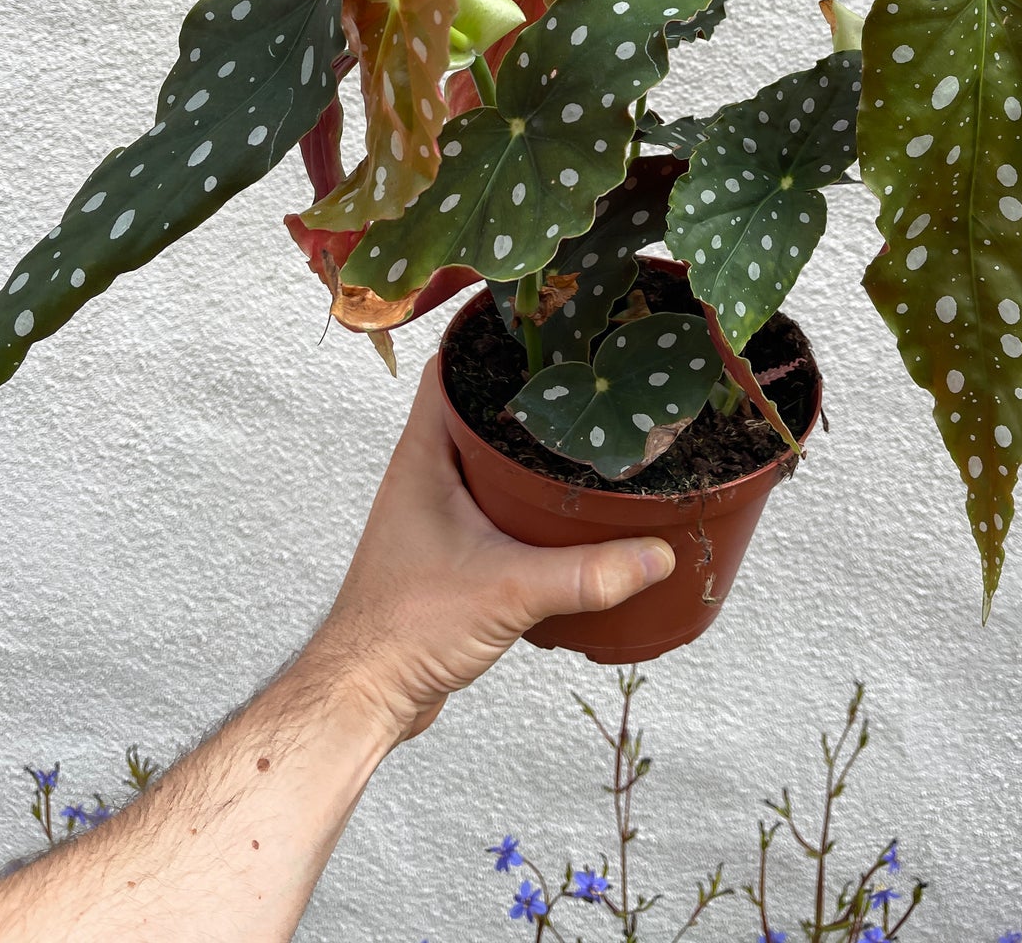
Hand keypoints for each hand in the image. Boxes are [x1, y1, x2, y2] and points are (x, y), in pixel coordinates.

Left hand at [306, 356, 674, 748]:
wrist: (366, 694)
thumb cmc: (403, 630)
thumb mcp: (508, 592)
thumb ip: (585, 574)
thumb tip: (656, 554)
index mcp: (423, 456)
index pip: (450, 368)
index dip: (491, 340)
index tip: (545, 327)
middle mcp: (425, 472)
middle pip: (478, 408)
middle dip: (529, 394)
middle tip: (586, 376)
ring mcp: (436, 509)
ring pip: (487, 457)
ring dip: (529, 448)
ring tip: (588, 432)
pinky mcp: (450, 547)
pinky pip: (493, 500)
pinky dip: (527, 495)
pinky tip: (567, 507)